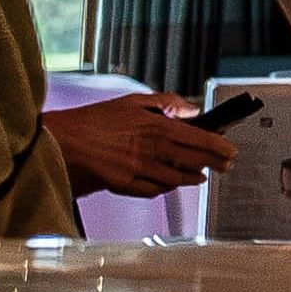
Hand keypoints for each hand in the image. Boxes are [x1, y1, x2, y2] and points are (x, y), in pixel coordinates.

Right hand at [47, 91, 225, 197]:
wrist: (59, 142)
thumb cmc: (90, 121)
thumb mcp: (130, 101)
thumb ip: (165, 103)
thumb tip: (191, 109)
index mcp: (155, 126)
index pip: (200, 138)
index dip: (220, 146)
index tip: (230, 149)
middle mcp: (151, 150)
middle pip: (194, 160)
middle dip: (214, 164)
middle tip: (225, 165)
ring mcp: (139, 170)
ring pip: (177, 179)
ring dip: (192, 178)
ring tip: (199, 176)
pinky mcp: (125, 185)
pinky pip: (154, 190)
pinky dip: (165, 187)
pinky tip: (170, 183)